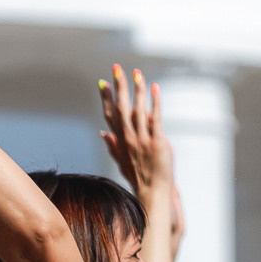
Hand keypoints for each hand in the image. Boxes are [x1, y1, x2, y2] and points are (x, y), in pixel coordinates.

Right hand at [98, 65, 170, 197]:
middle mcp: (129, 139)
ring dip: (137, 90)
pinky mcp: (157, 143)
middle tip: (117, 69)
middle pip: (122, 108)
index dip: (107, 98)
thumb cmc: (139, 177)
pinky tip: (155, 88)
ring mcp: (142, 141)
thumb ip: (113, 145)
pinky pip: (155, 119)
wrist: (154, 192)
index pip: (111, 115)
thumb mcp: (122, 161)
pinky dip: (155, 103)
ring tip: (136, 73)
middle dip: (119, 87)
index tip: (103, 82)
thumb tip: (103, 133)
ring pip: (138, 111)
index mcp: (121, 141)